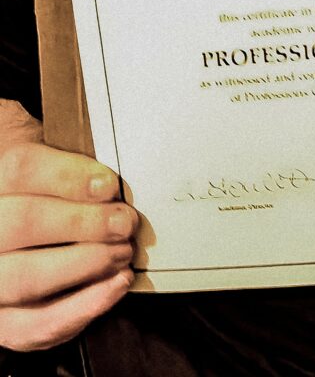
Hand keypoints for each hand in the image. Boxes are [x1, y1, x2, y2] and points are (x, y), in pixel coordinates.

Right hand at [0, 142, 136, 351]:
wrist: (19, 247)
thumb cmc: (44, 202)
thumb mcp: (48, 173)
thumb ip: (68, 169)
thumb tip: (108, 179)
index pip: (19, 168)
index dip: (67, 175)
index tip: (109, 185)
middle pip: (24, 221)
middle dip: (84, 222)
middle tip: (124, 222)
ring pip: (27, 276)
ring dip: (87, 263)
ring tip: (122, 252)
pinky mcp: (2, 323)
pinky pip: (35, 325)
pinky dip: (82, 307)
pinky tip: (116, 285)